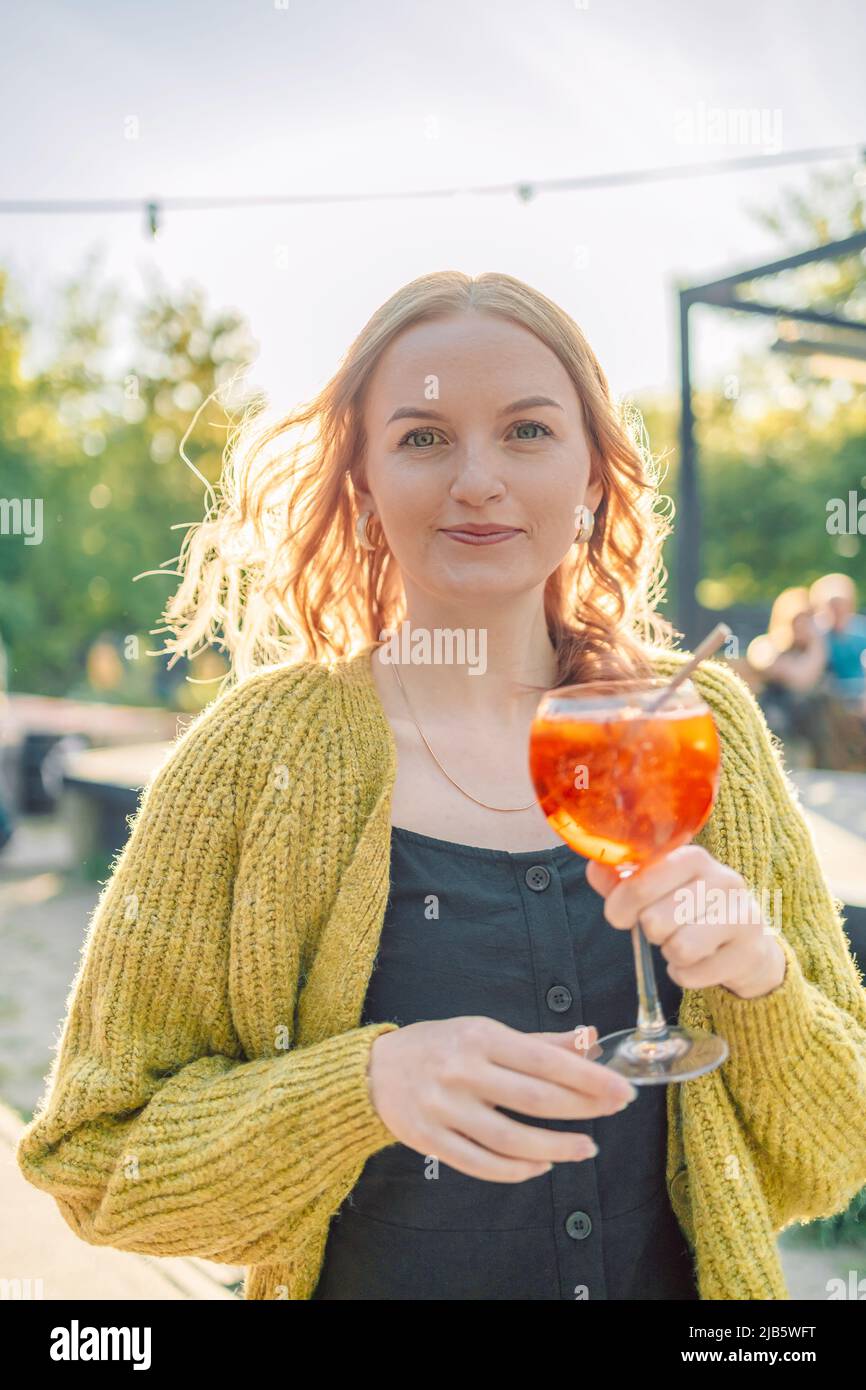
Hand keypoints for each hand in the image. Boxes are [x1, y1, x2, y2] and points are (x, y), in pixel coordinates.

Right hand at [367, 1016, 637, 1182]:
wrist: (374, 1071)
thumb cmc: (440, 1045)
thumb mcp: (484, 1030)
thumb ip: (538, 1041)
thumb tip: (589, 1037)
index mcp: (480, 1036)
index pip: (544, 1060)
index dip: (588, 1077)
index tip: (622, 1089)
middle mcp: (462, 1070)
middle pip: (534, 1099)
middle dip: (582, 1109)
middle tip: (614, 1113)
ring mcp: (444, 1108)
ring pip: (510, 1138)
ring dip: (555, 1147)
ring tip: (586, 1148)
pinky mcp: (430, 1140)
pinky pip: (481, 1163)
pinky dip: (516, 1169)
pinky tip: (541, 1165)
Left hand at [585, 844, 786, 999]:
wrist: (746, 943)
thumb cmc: (691, 911)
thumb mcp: (658, 890)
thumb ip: (621, 879)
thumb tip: (595, 868)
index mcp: (693, 857)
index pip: (642, 880)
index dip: (620, 904)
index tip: (621, 915)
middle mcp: (723, 879)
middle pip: (655, 920)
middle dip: (650, 932)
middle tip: (661, 930)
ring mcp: (742, 914)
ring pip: (678, 948)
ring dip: (669, 953)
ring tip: (681, 943)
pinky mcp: (750, 951)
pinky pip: (694, 975)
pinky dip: (686, 975)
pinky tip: (699, 962)